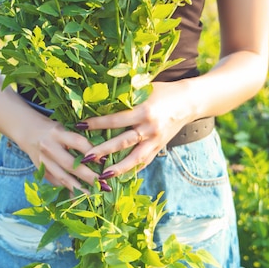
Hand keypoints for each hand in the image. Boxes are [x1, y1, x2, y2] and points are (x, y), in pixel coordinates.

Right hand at [20, 115, 97, 192]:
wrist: (26, 130)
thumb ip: (77, 140)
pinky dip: (68, 191)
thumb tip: (100, 156)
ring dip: (79, 188)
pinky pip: (56, 183)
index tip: (105, 161)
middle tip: (103, 184)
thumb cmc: (53, 130)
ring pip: (62, 177)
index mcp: (57, 133)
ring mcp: (43, 161)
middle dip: (88, 176)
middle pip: (70, 164)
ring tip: (93, 196)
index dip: (92, 152)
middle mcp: (49, 147)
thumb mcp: (64, 128)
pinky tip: (79, 198)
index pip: (77, 142)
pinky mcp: (41, 171)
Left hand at [78, 81, 193, 177]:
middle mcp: (150, 128)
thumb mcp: (144, 89)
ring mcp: (156, 141)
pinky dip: (131, 170)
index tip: (79, 125)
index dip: (97, 123)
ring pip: (134, 158)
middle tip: (84, 158)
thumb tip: (98, 101)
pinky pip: (144, 162)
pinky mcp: (159, 148)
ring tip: (102, 177)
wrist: (189, 102)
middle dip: (103, 151)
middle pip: (122, 142)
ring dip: (117, 169)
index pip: (115, 120)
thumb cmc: (163, 92)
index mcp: (144, 111)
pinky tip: (118, 178)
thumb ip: (125, 98)